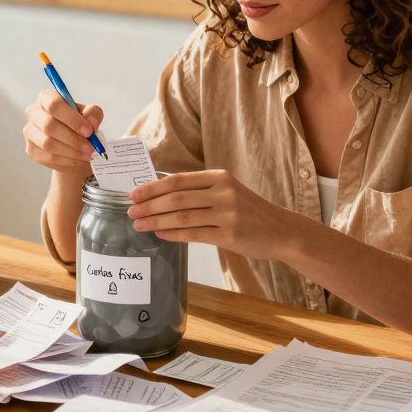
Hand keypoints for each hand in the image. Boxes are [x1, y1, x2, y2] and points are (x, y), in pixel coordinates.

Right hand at [23, 89, 103, 175]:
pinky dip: (66, 160)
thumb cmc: (79, 124)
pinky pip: (48, 157)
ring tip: (87, 155)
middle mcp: (34, 112)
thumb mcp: (91, 115)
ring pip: (48, 143)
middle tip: (90, 148)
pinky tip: (78, 160)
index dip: (71, 119)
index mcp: (47, 98)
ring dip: (71, 152)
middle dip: (73, 139)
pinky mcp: (31, 149)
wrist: (72, 144)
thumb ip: (93, 113)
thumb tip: (90, 121)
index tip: (88, 131)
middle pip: (48, 125)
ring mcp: (30, 132)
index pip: (54, 104)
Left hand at [127, 169, 303, 260]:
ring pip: (182, 216)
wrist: (280, 230)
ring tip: (139, 225)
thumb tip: (161, 196)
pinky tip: (160, 234)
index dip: (153, 187)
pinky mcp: (229, 234)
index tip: (134, 194)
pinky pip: (194, 234)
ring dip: (156, 220)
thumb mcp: (227, 191)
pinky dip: (173, 233)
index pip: (178, 180)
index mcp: (218, 177)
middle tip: (131, 212)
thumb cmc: (248, 211)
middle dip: (149, 205)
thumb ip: (199, 191)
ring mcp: (227, 213)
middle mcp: (222, 191)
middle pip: (176, 197)